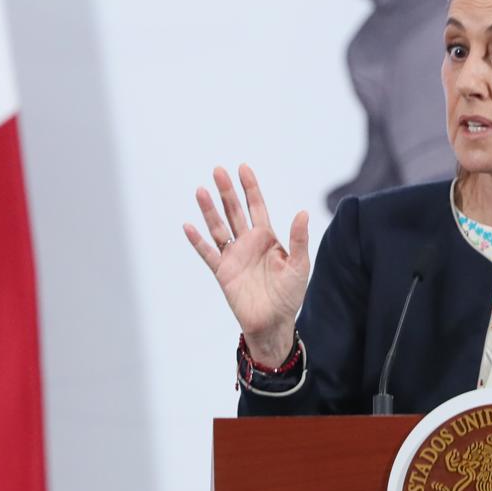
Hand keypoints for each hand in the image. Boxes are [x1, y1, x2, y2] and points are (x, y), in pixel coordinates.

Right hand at [182, 164, 309, 365]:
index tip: (243, 167)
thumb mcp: (299, 265)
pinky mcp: (223, 272)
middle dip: (227, 191)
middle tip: (218, 170)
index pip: (257, 206)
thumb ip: (299, 239)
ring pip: (219, 227)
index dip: (250, 187)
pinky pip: (208, 253)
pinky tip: (189, 225)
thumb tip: (303, 212)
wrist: (273, 322)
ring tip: (201, 190)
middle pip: (235, 211)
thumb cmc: (289, 295)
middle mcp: (248, 243)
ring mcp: (234, 256)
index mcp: (267, 238)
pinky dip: (197, 240)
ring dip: (209, 210)